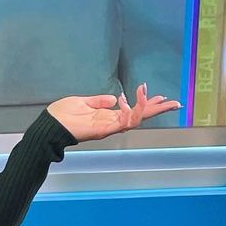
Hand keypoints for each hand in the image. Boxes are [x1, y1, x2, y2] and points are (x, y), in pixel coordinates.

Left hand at [47, 83, 181, 141]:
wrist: (49, 126)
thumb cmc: (61, 115)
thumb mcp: (82, 102)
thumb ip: (98, 101)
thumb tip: (113, 98)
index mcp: (106, 117)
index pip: (132, 111)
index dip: (146, 104)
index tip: (159, 96)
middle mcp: (111, 123)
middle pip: (140, 116)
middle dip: (157, 110)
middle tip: (176, 103)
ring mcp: (109, 127)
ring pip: (137, 119)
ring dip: (150, 107)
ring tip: (161, 98)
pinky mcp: (105, 129)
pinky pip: (126, 120)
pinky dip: (136, 109)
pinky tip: (140, 97)